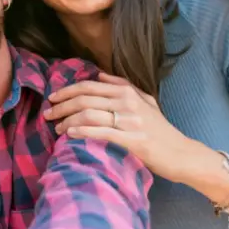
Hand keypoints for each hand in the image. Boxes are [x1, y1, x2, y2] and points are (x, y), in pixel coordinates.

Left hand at [44, 72, 192, 182]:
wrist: (182, 154)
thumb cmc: (161, 129)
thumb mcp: (145, 101)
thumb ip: (122, 85)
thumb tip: (100, 75)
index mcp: (127, 91)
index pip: (89, 86)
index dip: (67, 90)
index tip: (52, 98)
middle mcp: (127, 102)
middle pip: (84, 99)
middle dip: (62, 106)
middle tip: (47, 114)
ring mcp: (130, 121)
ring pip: (89, 115)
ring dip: (67, 120)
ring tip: (56, 128)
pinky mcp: (133, 140)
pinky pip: (101, 132)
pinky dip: (82, 132)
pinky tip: (70, 134)